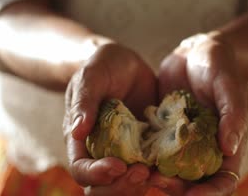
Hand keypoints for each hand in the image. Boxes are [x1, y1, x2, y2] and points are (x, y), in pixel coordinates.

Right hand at [63, 43, 156, 194]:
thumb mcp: (91, 76)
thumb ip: (84, 101)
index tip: (118, 166)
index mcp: (81, 139)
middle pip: (102, 187)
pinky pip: (149, 170)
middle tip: (142, 172)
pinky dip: (158, 173)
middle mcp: (101, 151)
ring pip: (125, 185)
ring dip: (139, 185)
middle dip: (120, 187)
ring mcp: (124, 152)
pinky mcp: (145, 148)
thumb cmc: (101, 66)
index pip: (81, 169)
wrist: (124, 63)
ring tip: (155, 171)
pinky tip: (170, 163)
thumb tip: (76, 131)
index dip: (96, 175)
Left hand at [153, 32, 247, 195]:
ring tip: (139, 172)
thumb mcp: (229, 85)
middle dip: (177, 188)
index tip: (192, 195)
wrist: (195, 51)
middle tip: (157, 181)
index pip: (224, 180)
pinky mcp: (163, 132)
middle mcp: (204, 149)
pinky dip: (144, 156)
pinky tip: (129, 155)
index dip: (211, 192)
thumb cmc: (219, 65)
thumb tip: (230, 149)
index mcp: (227, 144)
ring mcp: (182, 142)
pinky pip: (153, 150)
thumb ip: (233, 114)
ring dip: (157, 176)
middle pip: (193, 182)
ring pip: (170, 170)